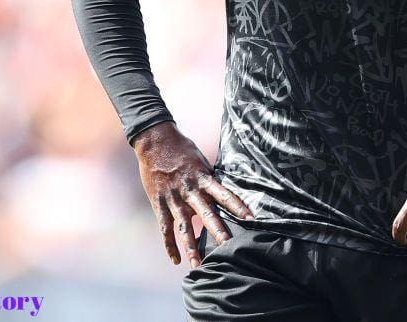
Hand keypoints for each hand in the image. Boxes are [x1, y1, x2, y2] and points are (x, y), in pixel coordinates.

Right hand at [133, 121, 253, 267]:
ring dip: (192, 247)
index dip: (238, 206)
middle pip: (207, 214)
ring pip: (185, 228)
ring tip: (200, 265)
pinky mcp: (160, 204)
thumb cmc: (182, 149)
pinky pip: (165, 228)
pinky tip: (176, 260)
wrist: (155, 141)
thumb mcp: (201, 161)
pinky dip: (170, 245)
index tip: (251, 218)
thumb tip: (223, 190)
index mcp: (203, 178)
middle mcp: (190, 191)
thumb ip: (209, 178)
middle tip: (228, 247)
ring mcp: (174, 199)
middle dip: (218, 231)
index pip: (224, 194)